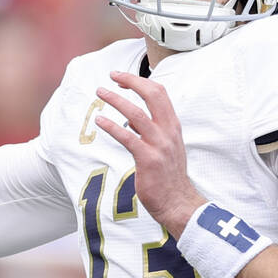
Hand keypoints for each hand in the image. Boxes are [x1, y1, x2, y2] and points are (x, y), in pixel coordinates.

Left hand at [94, 71, 205, 235]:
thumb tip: (131, 120)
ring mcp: (159, 145)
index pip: (159, 93)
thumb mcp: (165, 148)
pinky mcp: (148, 159)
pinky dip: (112, 126)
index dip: (140, 81)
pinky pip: (127, 137)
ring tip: (100, 92)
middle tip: (112, 76)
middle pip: (152, 95)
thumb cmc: (168, 176)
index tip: (123, 77)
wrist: (178, 202)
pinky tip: (100, 121)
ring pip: (136, 113)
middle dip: (131, 81)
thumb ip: (152, 131)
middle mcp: (168, 131)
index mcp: (173, 126)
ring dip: (116, 100)